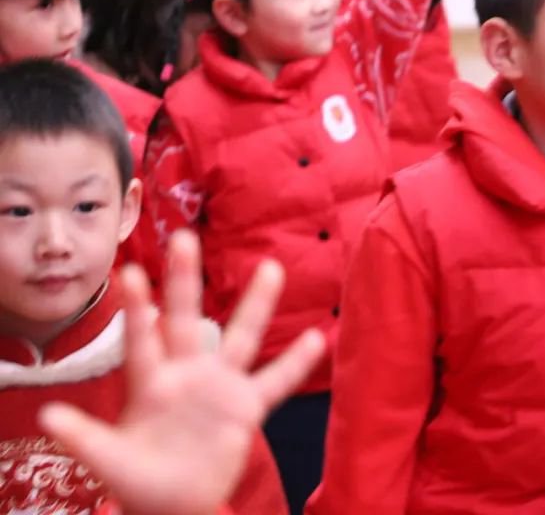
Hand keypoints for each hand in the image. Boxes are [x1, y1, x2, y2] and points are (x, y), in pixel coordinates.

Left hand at [39, 231, 324, 514]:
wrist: (176, 502)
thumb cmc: (138, 479)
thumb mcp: (109, 460)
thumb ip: (85, 438)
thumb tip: (48, 417)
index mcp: (149, 384)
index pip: (141, 340)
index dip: (137, 309)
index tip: (130, 271)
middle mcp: (185, 375)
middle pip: (185, 320)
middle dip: (183, 281)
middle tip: (183, 237)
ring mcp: (219, 387)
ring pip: (240, 338)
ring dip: (256, 304)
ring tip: (271, 268)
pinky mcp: (245, 407)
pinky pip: (275, 382)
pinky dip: (295, 363)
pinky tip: (316, 338)